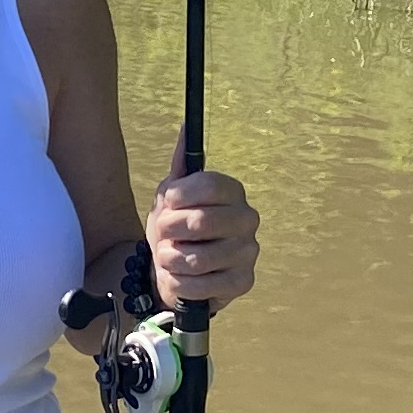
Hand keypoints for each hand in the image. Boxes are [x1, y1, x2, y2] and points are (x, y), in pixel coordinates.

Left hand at [148, 170, 258, 311]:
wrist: (174, 269)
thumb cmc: (176, 228)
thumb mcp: (172, 195)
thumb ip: (180, 165)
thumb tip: (185, 127)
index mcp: (233, 192)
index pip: (210, 185)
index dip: (181, 196)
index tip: (168, 202)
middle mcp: (247, 219)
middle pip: (202, 222)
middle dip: (171, 230)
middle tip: (164, 232)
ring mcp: (248, 252)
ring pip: (198, 258)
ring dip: (171, 259)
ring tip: (169, 256)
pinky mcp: (242, 282)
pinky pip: (200, 285)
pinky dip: (177, 282)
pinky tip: (178, 276)